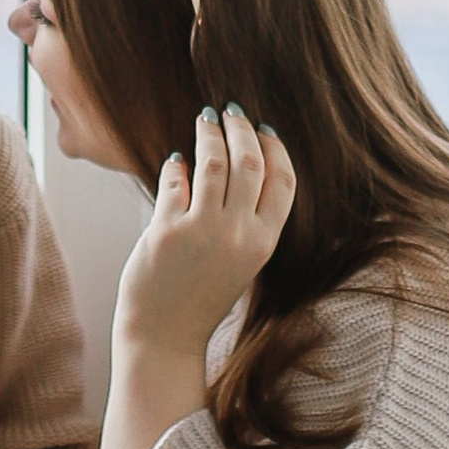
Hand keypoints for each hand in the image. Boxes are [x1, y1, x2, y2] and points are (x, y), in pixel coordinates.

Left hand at [114, 104, 296, 380]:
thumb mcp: (240, 260)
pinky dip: (176, 166)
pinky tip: (176, 161)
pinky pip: (176, 181)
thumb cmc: (201, 297)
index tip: (265, 128)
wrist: (165, 337)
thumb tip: (238, 161)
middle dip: (242, 129)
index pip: (283, 181)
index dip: (276, 148)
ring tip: (204, 119)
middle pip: (250, 162)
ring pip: (214, 163)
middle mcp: (239, 235)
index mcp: (263, 243)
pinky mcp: (167, 231)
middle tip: (231, 112)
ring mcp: (203, 232)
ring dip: (209, 134)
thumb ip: (245, 219)